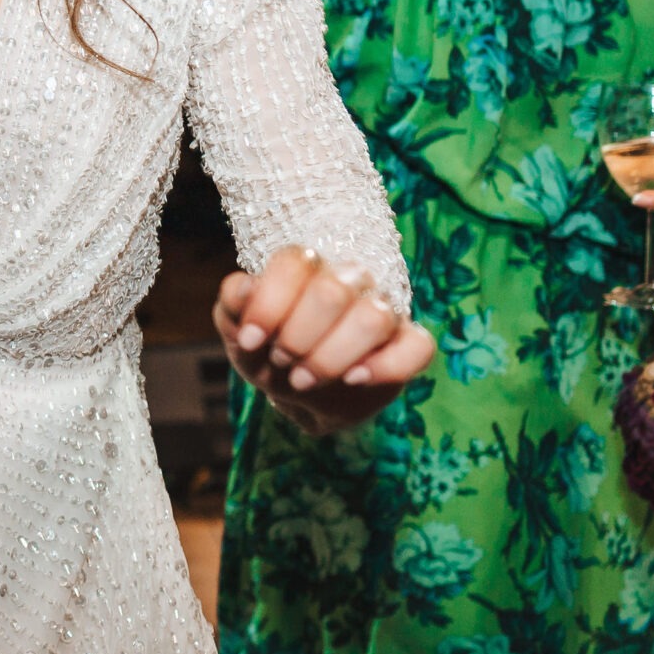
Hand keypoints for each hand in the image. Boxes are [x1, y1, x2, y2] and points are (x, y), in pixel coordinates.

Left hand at [213, 246, 434, 434]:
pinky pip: (419, 346)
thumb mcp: (239, 332)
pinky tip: (354, 379)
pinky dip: (385, 367)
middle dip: (297, 338)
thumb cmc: (268, 351)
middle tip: (281, 362)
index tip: (250, 340)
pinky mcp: (408, 344)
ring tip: (302, 379)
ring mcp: (383, 310)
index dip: (270, 305)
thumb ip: (234, 305)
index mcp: (308, 268)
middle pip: (333, 291)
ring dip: (331, 357)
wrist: (297, 393)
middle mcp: (349, 280)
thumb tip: (246, 287)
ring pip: (374, 317)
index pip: (297, 261)